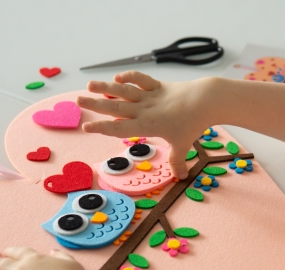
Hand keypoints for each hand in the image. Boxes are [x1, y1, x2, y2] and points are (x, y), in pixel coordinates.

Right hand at [77, 71, 213, 178]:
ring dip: (105, 87)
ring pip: (123, 91)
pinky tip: (117, 77)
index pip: (119, 129)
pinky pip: (140, 80)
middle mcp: (144, 110)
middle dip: (96, 105)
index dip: (102, 128)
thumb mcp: (183, 145)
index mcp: (147, 126)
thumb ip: (178, 161)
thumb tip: (181, 177)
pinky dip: (129, 77)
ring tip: (89, 85)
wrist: (205, 100)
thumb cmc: (193, 124)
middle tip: (79, 101)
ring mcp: (149, 96)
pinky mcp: (157, 86)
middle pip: (115, 107)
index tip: (86, 127)